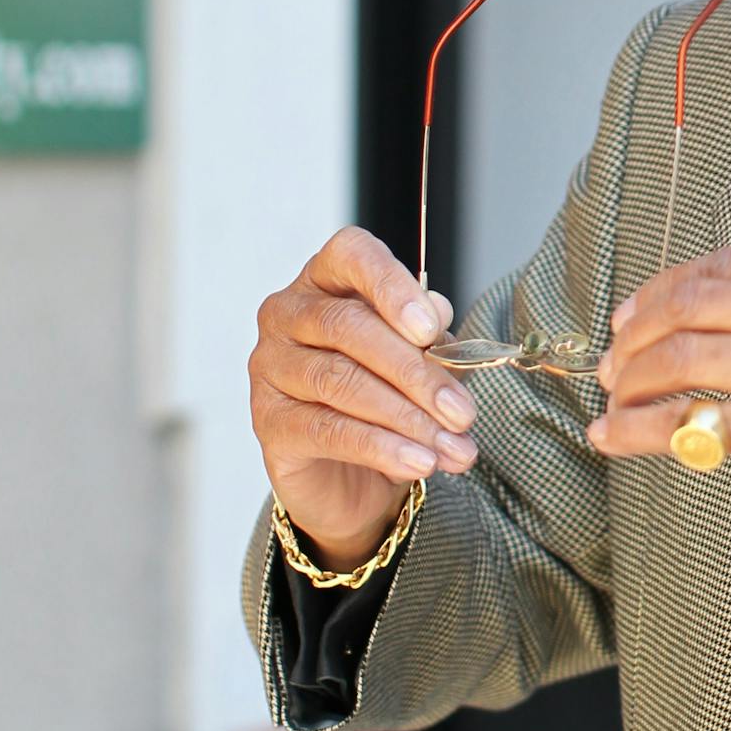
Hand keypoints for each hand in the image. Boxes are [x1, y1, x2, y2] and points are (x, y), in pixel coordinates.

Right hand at [248, 226, 480, 569]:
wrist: (352, 474)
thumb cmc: (388, 395)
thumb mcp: (421, 361)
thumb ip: (430, 337)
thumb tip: (438, 314)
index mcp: (327, 280)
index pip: (351, 255)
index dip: (391, 285)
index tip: (430, 327)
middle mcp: (287, 314)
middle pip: (350, 327)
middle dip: (416, 373)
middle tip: (463, 413)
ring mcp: (270, 366)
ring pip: (340, 382)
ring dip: (407, 418)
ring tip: (453, 448)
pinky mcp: (267, 420)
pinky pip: (327, 430)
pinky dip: (380, 448)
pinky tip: (418, 462)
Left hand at [590, 239, 730, 574]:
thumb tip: (725, 318)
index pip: (724, 264)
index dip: (663, 289)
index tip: (634, 314)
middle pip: (691, 302)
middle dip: (635, 333)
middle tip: (613, 361)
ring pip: (680, 357)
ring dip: (631, 381)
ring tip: (614, 399)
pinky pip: (688, 422)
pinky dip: (636, 431)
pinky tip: (614, 437)